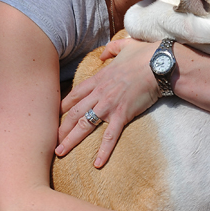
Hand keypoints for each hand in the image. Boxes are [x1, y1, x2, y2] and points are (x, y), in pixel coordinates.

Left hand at [56, 37, 158, 166]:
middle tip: (51, 140)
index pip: (74, 95)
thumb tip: (103, 54)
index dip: (62, 107)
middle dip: (60, 128)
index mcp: (98, 79)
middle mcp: (98, 94)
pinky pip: (110, 136)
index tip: (54, 117)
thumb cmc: (144, 55)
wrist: (159, 64)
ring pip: (84, 125)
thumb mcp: (123, 47)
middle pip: (73, 113)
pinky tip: (97, 163)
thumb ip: (110, 50)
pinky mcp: (122, 114)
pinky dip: (103, 150)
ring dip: (71, 140)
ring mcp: (108, 105)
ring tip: (60, 152)